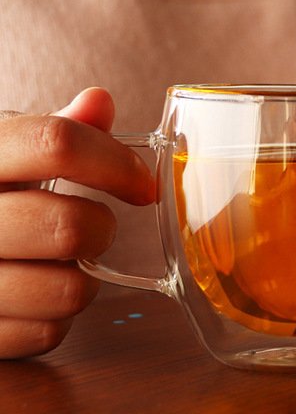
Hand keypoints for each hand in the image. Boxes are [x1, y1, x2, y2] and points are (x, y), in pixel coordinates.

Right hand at [0, 88, 154, 357]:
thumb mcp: (5, 156)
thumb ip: (53, 131)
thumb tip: (100, 101)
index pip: (56, 143)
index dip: (115, 163)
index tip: (143, 184)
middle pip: (70, 227)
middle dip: (101, 230)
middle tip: (95, 228)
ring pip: (67, 290)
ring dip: (82, 279)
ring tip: (60, 264)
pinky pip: (47, 333)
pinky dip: (56, 316)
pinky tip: (36, 296)